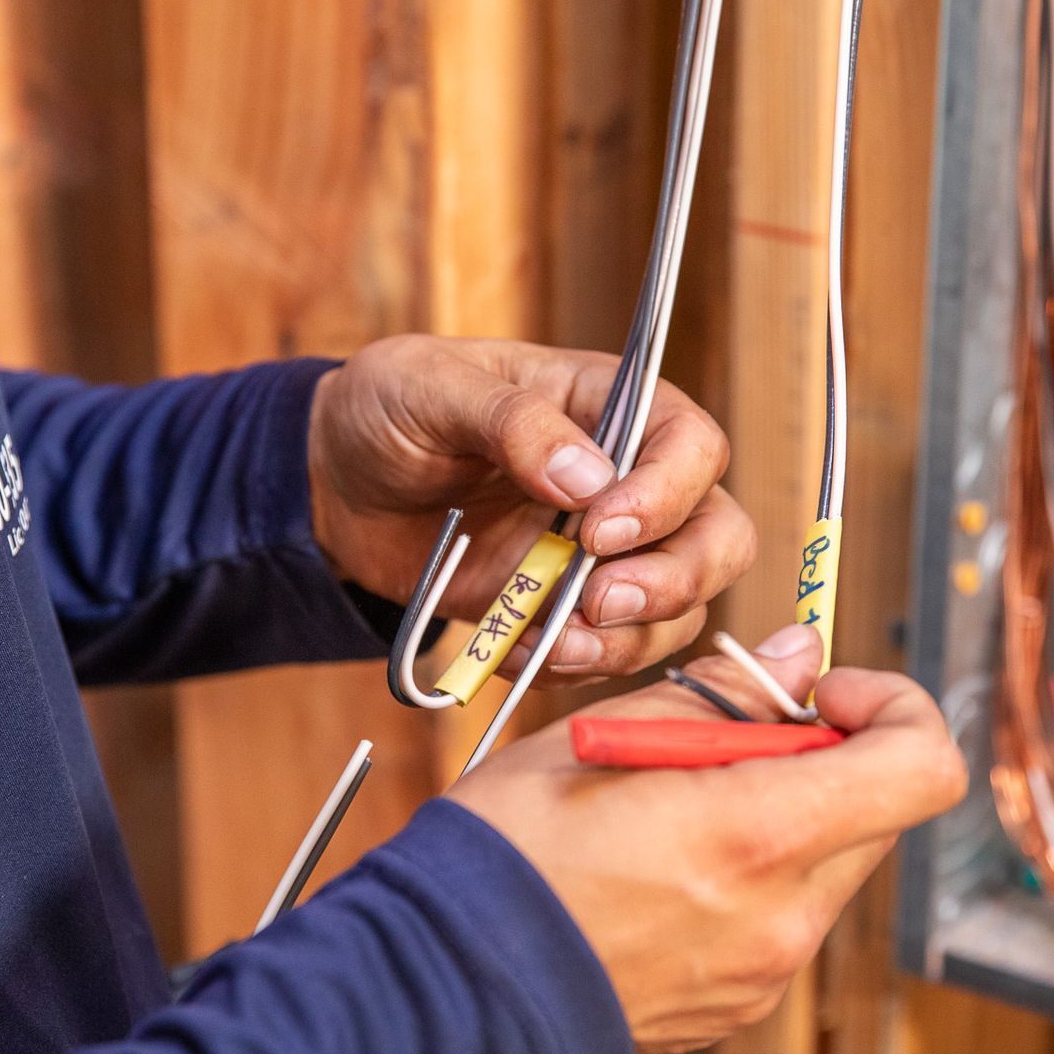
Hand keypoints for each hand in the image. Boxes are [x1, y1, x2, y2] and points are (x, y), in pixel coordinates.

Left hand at [308, 335, 752, 682]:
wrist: (337, 487)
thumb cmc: (389, 410)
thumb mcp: (431, 387)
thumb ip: (511, 422)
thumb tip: (587, 478)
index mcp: (608, 406)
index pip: (692, 446)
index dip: (666, 495)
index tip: (599, 531)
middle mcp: (626, 482)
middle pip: (716, 537)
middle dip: (674, 581)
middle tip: (598, 602)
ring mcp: (601, 555)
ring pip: (677, 610)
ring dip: (627, 639)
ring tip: (552, 642)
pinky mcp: (565, 609)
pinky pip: (607, 653)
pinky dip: (569, 665)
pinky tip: (510, 650)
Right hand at [447, 625, 968, 1053]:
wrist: (446, 985)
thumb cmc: (508, 852)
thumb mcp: (602, 736)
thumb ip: (722, 695)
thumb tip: (797, 660)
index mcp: (754, 836)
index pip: (919, 766)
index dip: (893, 709)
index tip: (824, 696)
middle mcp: (780, 916)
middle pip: (876, 814)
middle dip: (824, 760)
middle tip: (728, 741)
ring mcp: (764, 973)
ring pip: (828, 866)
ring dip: (783, 819)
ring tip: (674, 811)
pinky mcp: (737, 1007)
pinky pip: (781, 921)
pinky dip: (748, 878)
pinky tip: (659, 872)